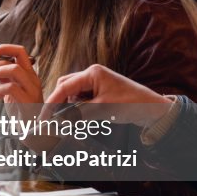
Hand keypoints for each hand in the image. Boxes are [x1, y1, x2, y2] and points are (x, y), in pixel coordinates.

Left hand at [0, 44, 41, 103]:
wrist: (32, 129)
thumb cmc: (21, 109)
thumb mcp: (10, 89)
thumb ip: (3, 76)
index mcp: (29, 73)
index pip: (20, 51)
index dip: (3, 48)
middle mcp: (32, 78)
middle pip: (15, 57)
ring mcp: (32, 89)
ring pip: (14, 69)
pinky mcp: (28, 101)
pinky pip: (12, 88)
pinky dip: (0, 90)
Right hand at [44, 64, 173, 125]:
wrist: (152, 108)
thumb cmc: (132, 104)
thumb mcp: (102, 109)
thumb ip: (78, 114)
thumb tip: (59, 121)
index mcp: (92, 73)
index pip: (64, 87)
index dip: (51, 103)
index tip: (44, 117)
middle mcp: (92, 75)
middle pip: (65, 87)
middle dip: (58, 103)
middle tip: (54, 120)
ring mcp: (95, 82)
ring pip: (72, 94)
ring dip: (69, 107)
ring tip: (72, 121)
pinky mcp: (99, 91)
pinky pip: (81, 99)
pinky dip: (78, 109)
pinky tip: (82, 118)